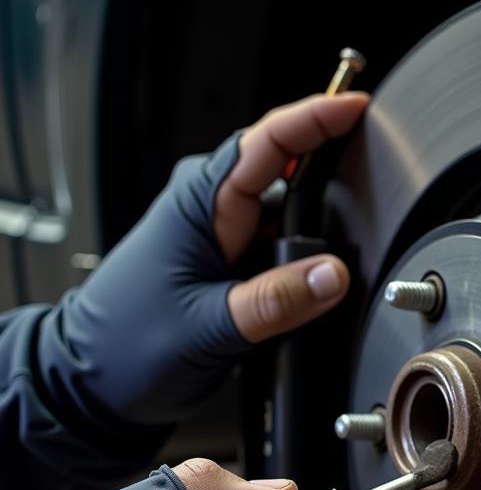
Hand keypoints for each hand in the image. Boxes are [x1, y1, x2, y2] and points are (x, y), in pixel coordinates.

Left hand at [38, 93, 367, 427]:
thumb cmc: (128, 344)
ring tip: (351, 239)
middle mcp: (211, 211)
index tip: (357, 108)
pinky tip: (319, 276)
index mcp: (200, 204)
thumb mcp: (208, 326)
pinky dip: (306, 256)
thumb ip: (276, 301)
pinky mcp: (231, 265)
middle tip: (376, 173)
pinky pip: (280, 247)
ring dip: (320, 224)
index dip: (316, 118)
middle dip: (331, 166)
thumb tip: (334, 275)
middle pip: (286, 168)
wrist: (96, 381)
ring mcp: (223, 238)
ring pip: (287, 214)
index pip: (267, 141)